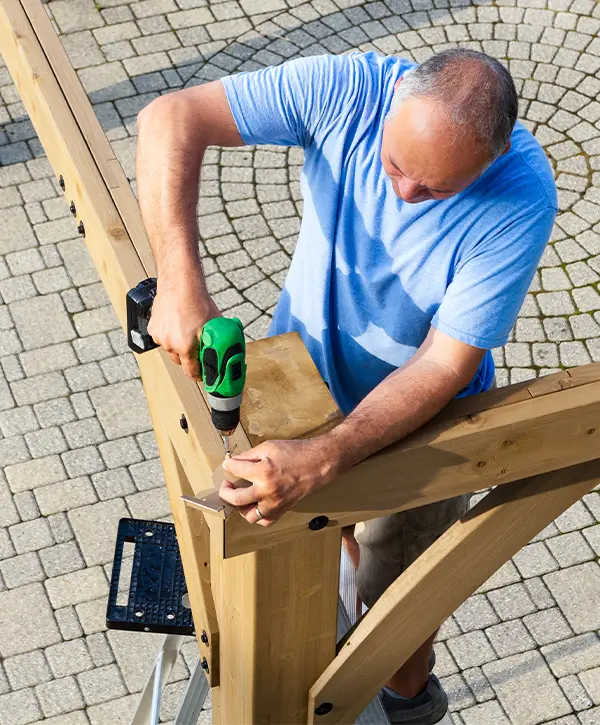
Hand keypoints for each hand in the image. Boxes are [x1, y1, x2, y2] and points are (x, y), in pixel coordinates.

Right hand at [148, 277, 219, 379]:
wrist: (180, 283)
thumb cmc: (198, 301)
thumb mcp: (215, 325)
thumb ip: (218, 342)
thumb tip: (225, 353)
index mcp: (185, 346)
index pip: (191, 371)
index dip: (199, 374)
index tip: (203, 374)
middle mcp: (170, 344)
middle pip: (180, 361)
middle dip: (190, 359)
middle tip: (198, 351)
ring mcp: (160, 336)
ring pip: (171, 349)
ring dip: (179, 346)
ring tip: (188, 333)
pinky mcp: (152, 328)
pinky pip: (163, 338)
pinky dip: (170, 335)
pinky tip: (178, 325)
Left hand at [219, 438, 339, 526]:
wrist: (319, 462)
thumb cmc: (297, 453)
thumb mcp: (269, 447)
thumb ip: (249, 455)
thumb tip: (235, 461)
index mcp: (264, 472)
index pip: (235, 470)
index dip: (228, 466)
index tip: (227, 464)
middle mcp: (268, 491)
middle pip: (236, 499)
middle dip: (226, 492)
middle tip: (227, 485)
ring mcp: (276, 503)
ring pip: (249, 515)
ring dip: (241, 507)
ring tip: (240, 496)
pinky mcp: (283, 509)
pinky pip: (265, 520)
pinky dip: (257, 515)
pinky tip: (256, 504)